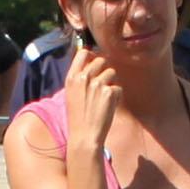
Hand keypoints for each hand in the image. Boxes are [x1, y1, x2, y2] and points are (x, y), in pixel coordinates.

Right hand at [64, 40, 120, 154]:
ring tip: (104, 98)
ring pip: (112, 72)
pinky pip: (118, 88)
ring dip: (111, 82)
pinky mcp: (109, 93)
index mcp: (72, 77)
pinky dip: (116, 97)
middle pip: (101, 60)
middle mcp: (84, 78)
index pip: (83, 53)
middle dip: (104, 70)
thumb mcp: (71, 94)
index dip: (92, 55)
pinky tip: (108, 106)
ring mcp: (97, 84)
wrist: (84, 136)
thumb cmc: (77, 117)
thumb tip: (90, 63)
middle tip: (103, 84)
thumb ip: (79, 78)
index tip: (95, 62)